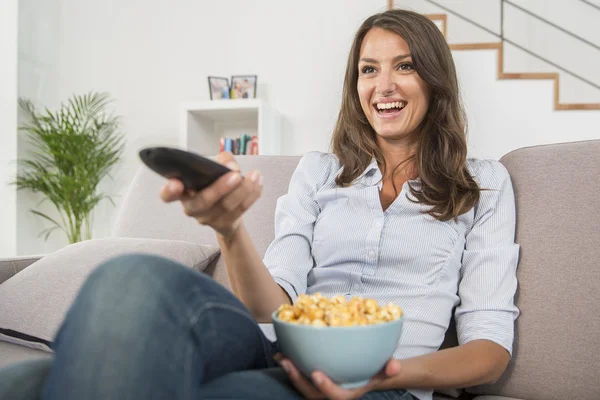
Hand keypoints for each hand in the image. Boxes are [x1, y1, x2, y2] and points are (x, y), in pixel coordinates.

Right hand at [160, 151, 262, 237]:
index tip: (175, 183)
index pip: (168, 195)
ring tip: (254, 175)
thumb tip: (229, 164)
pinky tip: (258, 182)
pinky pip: (241, 210)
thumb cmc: (213, 184)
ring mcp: (208, 219)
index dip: (169, 191)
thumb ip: (220, 161)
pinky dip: (252, 195)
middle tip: (236, 174)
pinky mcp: (225, 224)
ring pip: (226, 207)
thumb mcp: (212, 170)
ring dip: (244, 189)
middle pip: (203, 202)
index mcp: (183, 192)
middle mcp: (192, 208)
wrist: (226, 211)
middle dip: (221, 188)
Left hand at [274, 354, 400, 399]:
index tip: (317, 374)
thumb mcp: (385, 370)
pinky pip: (300, 377)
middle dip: (298, 380)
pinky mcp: (313, 382)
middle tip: (288, 362)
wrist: (367, 373)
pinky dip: (291, 366)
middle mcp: (331, 394)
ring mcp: (320, 390)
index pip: (336, 397)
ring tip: (282, 357)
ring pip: (302, 387)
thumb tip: (394, 365)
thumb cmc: (375, 371)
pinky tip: (282, 353)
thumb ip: (389, 369)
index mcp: (348, 393)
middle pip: (312, 395)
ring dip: (290, 373)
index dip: (326, 388)